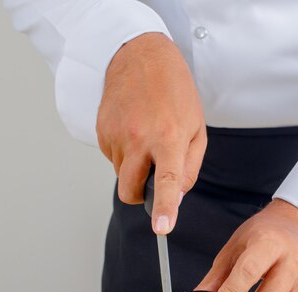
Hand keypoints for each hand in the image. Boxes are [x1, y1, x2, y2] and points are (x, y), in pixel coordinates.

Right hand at [97, 32, 206, 233]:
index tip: (161, 228)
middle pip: (130, 191)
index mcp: (168, 137)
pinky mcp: (101, 131)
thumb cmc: (174, 92)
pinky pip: (112, 158)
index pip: (166, 181)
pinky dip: (124, 153)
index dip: (164, 208)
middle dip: (140, 196)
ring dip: (134, 169)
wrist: (139, 56)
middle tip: (153, 176)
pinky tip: (134, 129)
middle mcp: (139, 138)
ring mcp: (116, 135)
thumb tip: (177, 196)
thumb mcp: (196, 129)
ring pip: (121, 175)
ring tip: (146, 138)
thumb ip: (189, 167)